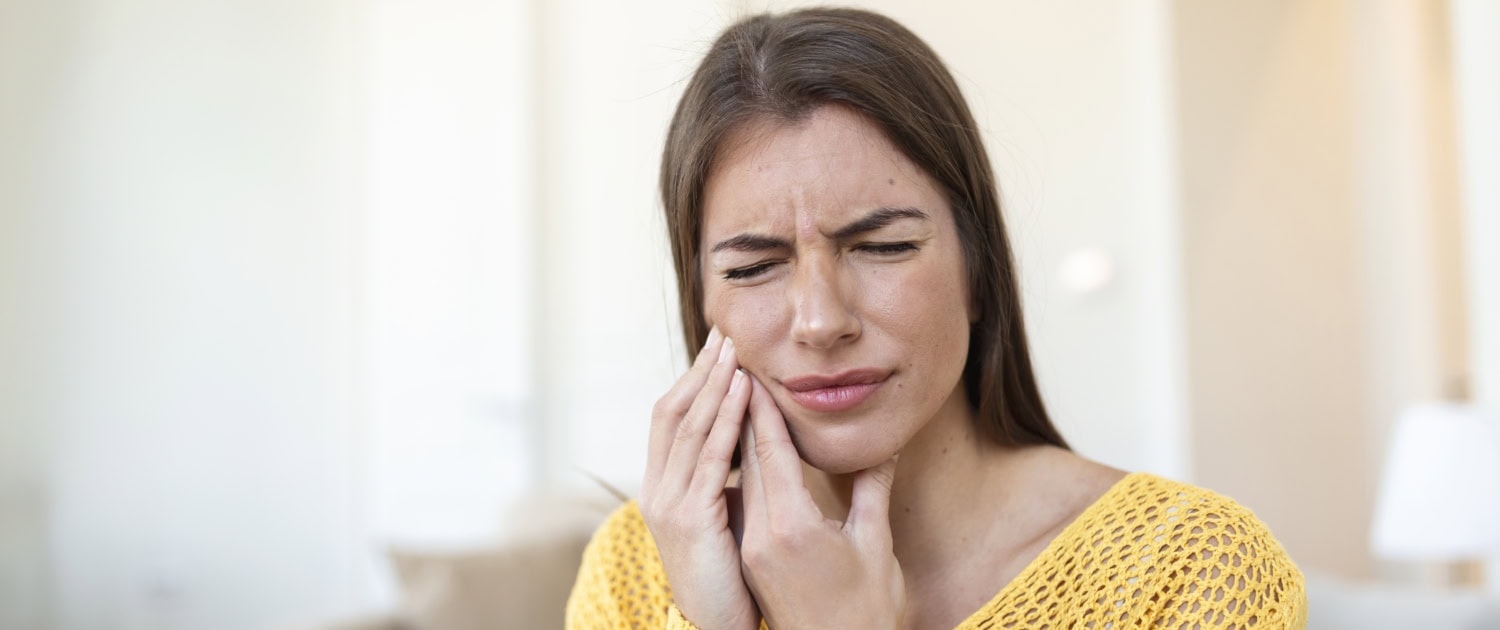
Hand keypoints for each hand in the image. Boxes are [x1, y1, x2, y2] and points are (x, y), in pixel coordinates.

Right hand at [639, 328, 760, 629]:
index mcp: (662, 487)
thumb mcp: (722, 520)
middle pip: (673, 412)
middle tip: (725, 334)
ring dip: (714, 385)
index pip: (671, 418)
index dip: (693, 380)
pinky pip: (711, 458)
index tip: (718, 349)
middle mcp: (657, 489)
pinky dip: (726, 420)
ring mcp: (668, 503)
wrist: (715, 628)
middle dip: (700, 371)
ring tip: (735, 352)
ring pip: (690, 428)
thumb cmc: (728, 579)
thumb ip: (725, 484)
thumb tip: (746, 448)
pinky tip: (743, 393)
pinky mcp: (690, 519)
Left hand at [737, 374, 904, 628]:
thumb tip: (883, 444)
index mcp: (792, 528)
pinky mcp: (752, 559)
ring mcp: (753, 550)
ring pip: (742, 480)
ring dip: (739, 437)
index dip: (763, 409)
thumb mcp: (875, 544)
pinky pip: (744, 501)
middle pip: (747, 460)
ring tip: (738, 396)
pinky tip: (747, 450)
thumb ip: (872, 489)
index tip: (755, 370)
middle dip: (743, 411)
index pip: (770, 453)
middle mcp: (762, 536)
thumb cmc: (867, 610)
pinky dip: (745, 469)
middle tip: (738, 368)